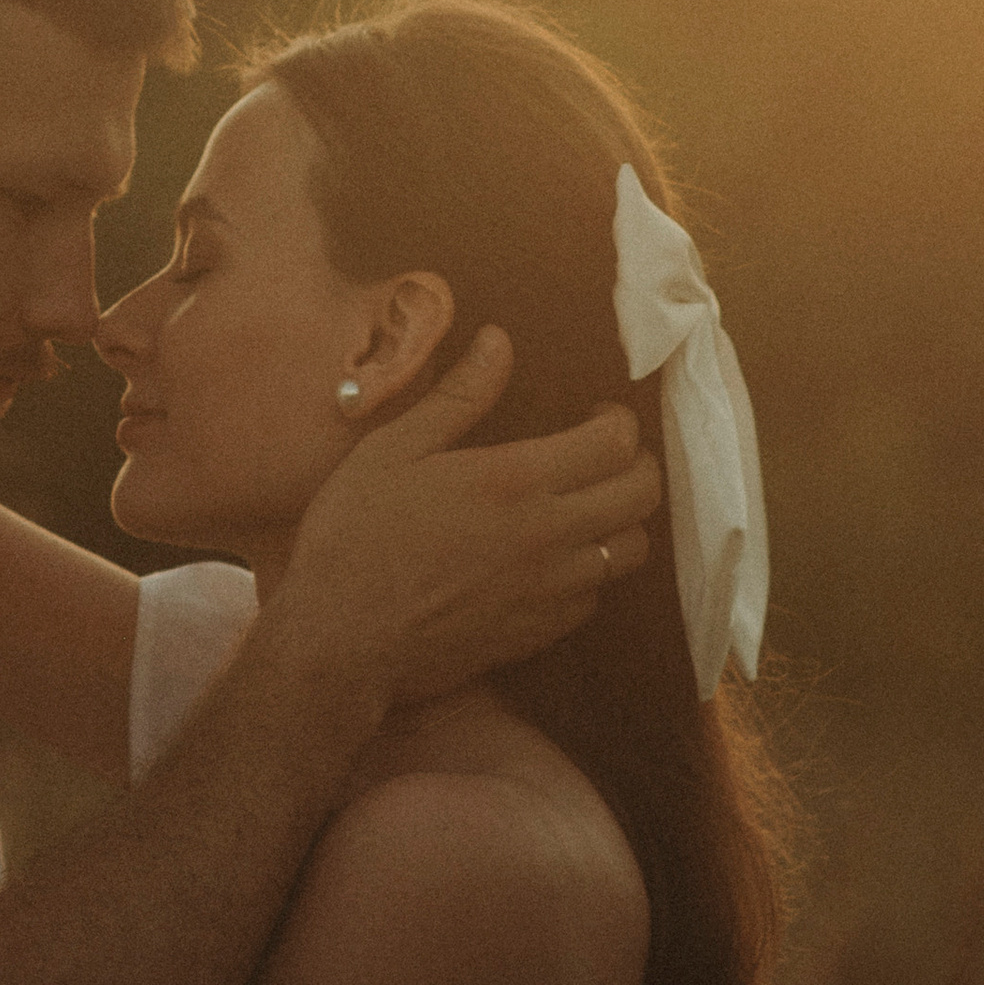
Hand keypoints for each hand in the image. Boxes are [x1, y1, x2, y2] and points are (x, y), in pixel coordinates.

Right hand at [277, 329, 660, 708]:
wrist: (340, 642)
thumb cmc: (356, 538)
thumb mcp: (393, 449)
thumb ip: (458, 396)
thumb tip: (498, 342)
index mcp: (514, 481)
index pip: (614, 444)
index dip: (620, 421)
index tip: (598, 413)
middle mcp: (547, 536)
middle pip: (642, 496)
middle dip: (639, 463)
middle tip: (609, 453)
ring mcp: (548, 591)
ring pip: (631, 551)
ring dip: (623, 520)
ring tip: (591, 504)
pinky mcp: (537, 633)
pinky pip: (595, 598)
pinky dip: (592, 571)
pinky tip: (557, 558)